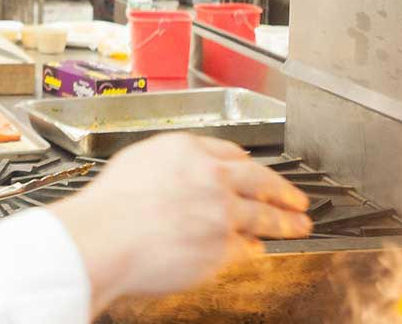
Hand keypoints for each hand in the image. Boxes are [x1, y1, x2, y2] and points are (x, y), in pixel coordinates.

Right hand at [48, 134, 310, 310]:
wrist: (103, 239)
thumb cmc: (109, 205)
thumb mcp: (137, 160)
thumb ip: (170, 159)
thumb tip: (193, 164)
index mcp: (189, 151)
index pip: (232, 153)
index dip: (247, 163)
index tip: (256, 170)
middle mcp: (212, 178)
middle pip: (261, 181)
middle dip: (284, 191)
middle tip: (298, 199)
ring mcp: (221, 213)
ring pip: (264, 215)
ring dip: (285, 221)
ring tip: (298, 225)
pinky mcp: (223, 246)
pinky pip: (246, 247)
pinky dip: (254, 248)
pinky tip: (258, 249)